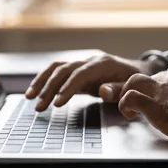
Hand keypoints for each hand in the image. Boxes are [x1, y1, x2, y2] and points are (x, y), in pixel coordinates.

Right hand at [25, 53, 159, 110]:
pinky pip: (59, 73)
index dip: (68, 87)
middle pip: (64, 70)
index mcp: (103, 63)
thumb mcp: (133, 86)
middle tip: (39, 106)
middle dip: (49, 88)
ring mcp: (82, 64)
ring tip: (29, 97)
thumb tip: (102, 91)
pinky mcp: (78, 71)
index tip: (58, 103)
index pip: (80, 74)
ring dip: (42, 82)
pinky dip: (46, 81)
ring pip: (57, 68)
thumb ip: (119, 89)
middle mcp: (89, 61)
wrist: (137, 72)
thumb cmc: (135, 81)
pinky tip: (36, 92)